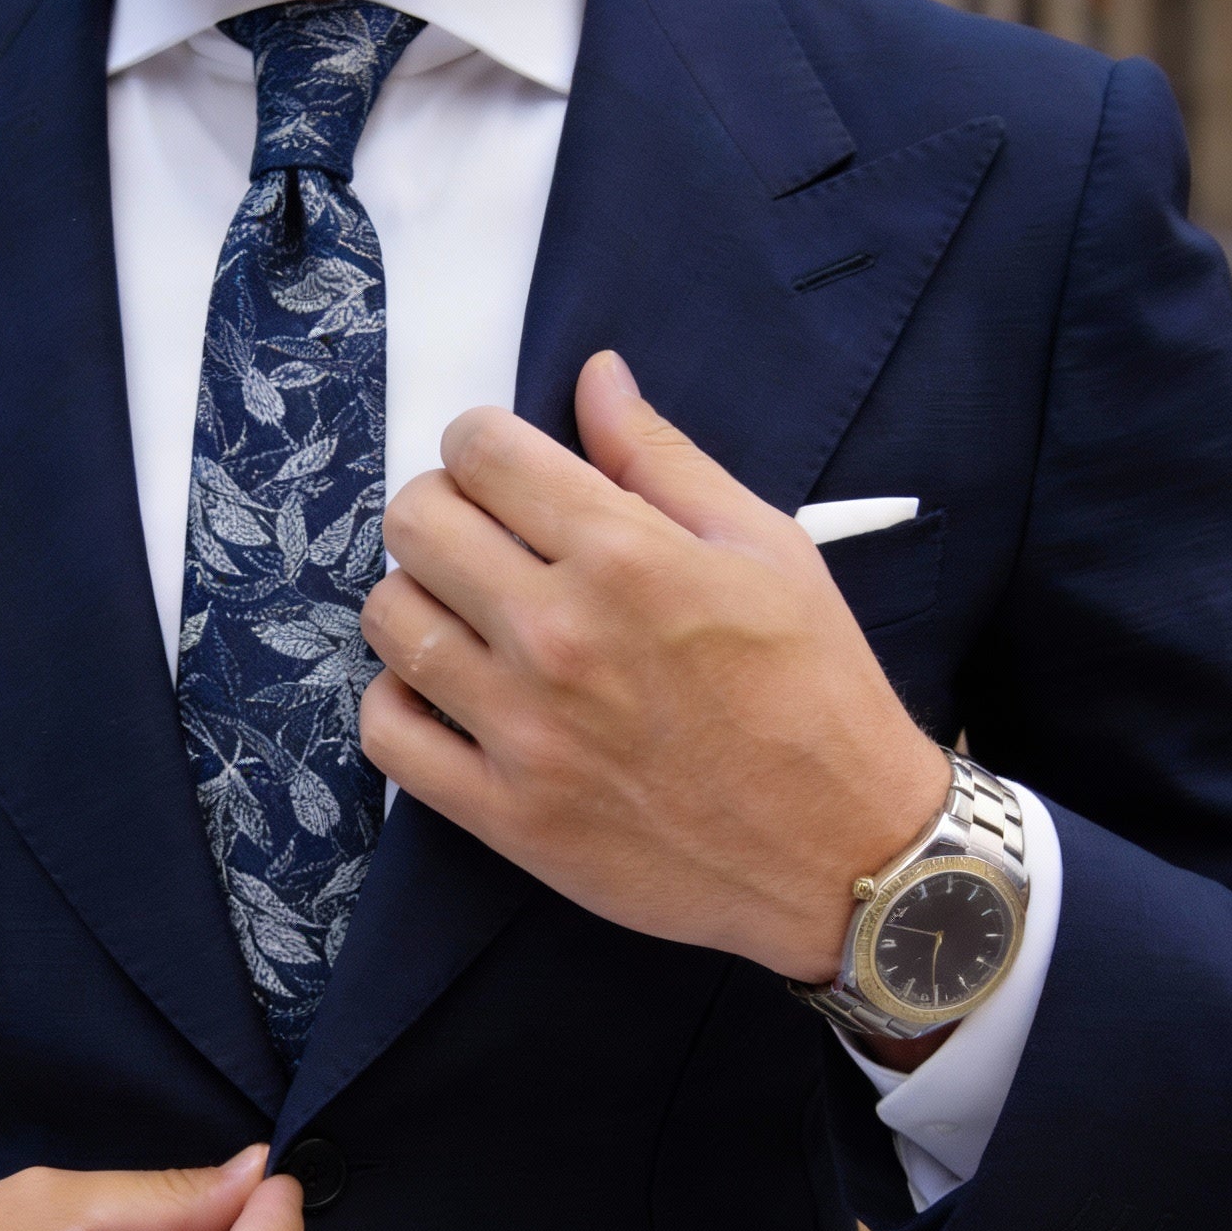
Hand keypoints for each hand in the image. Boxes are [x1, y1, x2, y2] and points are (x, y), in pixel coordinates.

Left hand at [358, 350, 947, 984]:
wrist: (844, 853)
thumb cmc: (817, 693)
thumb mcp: (767, 549)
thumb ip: (663, 460)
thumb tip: (595, 378)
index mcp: (625, 557)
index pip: (480, 452)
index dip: (479, 443)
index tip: (499, 468)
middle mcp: (559, 636)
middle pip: (415, 524)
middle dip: (440, 508)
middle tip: (479, 536)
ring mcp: (524, 730)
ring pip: (390, 620)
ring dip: (415, 599)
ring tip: (464, 614)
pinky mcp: (506, 813)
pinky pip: (387, 733)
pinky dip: (398, 701)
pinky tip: (443, 691)